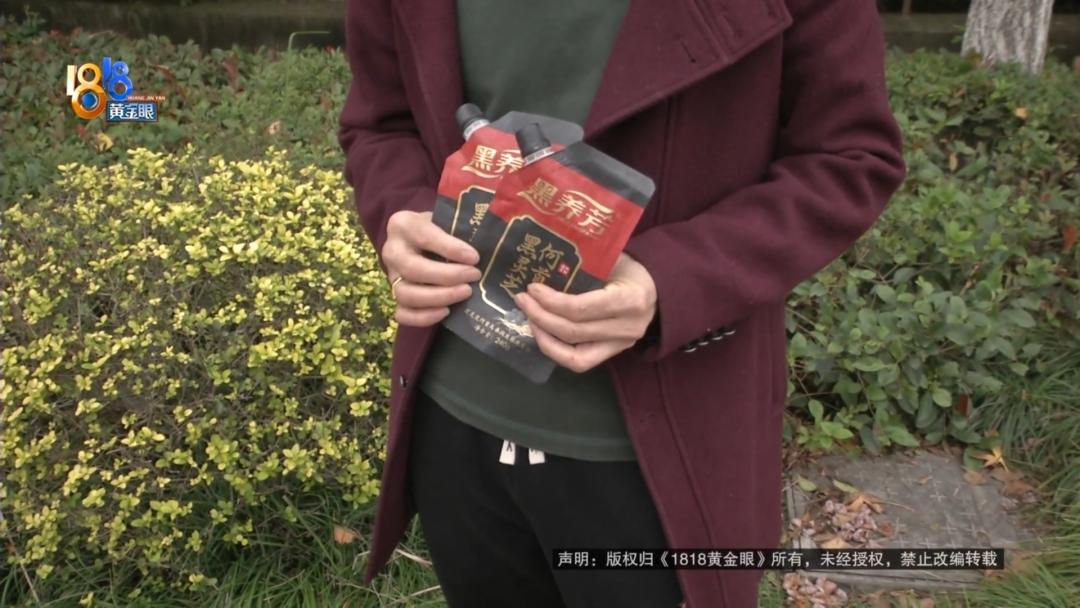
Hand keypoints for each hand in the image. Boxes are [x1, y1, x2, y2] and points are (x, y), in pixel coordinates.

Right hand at [382, 210, 480, 325]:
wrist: (425, 240)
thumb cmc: (442, 228)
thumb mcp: (448, 220)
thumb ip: (461, 229)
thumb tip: (488, 245)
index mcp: (403, 224)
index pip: (424, 236)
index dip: (449, 248)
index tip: (474, 257)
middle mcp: (392, 251)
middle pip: (413, 269)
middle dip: (447, 276)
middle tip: (474, 276)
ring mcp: (392, 276)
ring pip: (406, 294)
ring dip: (438, 297)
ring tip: (465, 293)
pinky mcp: (395, 297)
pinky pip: (402, 314)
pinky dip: (423, 317)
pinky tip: (446, 312)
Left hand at [512, 252, 656, 372]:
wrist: (659, 290)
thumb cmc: (631, 269)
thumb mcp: (612, 260)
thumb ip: (584, 266)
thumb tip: (542, 264)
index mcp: (629, 299)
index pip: (582, 308)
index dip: (551, 301)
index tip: (532, 288)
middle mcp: (626, 328)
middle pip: (573, 331)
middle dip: (541, 316)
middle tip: (522, 300)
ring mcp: (621, 345)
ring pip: (574, 354)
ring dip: (545, 337)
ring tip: (529, 319)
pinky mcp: (613, 353)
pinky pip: (580, 362)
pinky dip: (556, 351)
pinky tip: (542, 334)